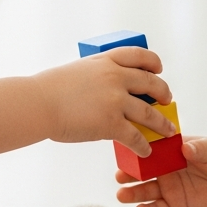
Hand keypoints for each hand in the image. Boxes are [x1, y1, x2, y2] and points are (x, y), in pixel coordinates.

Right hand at [35, 47, 175, 155]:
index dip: (153, 62)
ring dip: (162, 123)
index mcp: (106, 61)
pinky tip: (146, 151)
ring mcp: (115, 100)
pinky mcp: (111, 123)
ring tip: (168, 131)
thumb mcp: (77, 70)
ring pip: (149, 113)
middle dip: (163, 93)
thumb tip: (105, 88)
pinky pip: (135, 136)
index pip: (138, 55)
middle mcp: (115, 77)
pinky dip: (143, 145)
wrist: (38, 104)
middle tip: (168, 100)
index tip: (158, 70)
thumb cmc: (49, 90)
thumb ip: (96, 75)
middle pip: (151, 83)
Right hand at [115, 136, 206, 206]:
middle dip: (129, 174)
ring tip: (122, 195)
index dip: (138, 150)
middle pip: (142, 172)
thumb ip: (199, 148)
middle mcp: (164, 169)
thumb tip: (186, 148)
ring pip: (146, 191)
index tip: (126, 152)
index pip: (150, 149)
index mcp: (170, 151)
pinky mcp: (174, 205)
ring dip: (133, 194)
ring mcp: (168, 188)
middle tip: (119, 176)